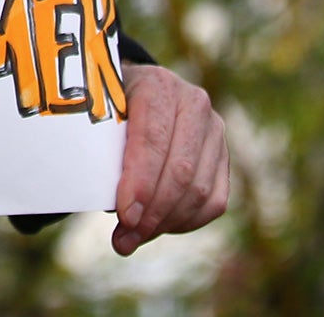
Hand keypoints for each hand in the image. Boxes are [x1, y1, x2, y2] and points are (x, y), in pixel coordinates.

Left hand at [111, 63, 228, 255]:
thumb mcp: (99, 112)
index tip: (124, 214)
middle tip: (125, 238)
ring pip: (200, 190)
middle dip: (152, 211)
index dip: (140, 182)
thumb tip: (106, 200)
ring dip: (166, 223)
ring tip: (133, 238)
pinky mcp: (224, 156)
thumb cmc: (111, 105)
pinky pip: (214, 201)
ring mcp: (214, 131)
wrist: (139, 90)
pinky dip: (186, 222)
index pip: (152, 140)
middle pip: (180, 170)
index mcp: (158, 85)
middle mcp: (194, 103)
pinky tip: (158, 229)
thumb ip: (100, 146)